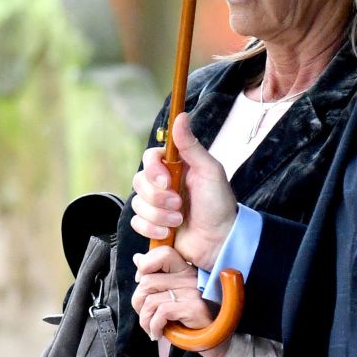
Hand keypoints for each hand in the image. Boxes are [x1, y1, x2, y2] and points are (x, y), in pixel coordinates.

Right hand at [129, 112, 236, 269]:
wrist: (220, 240)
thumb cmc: (219, 205)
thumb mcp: (210, 171)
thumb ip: (191, 145)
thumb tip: (181, 115)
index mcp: (176, 167)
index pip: (149, 158)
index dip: (153, 170)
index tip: (166, 182)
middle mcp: (164, 184)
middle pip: (139, 181)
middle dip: (158, 198)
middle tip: (180, 206)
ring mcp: (157, 204)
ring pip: (137, 204)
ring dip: (158, 215)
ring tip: (179, 221)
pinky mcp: (153, 224)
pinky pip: (137, 222)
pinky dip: (152, 228)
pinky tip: (169, 232)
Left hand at [131, 246, 230, 356]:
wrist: (214, 338)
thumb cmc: (191, 316)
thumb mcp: (174, 294)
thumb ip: (157, 277)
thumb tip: (138, 258)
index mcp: (186, 269)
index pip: (163, 254)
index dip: (146, 265)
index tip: (142, 283)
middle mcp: (190, 277)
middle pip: (148, 281)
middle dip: (139, 302)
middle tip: (145, 315)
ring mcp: (193, 291)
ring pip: (150, 300)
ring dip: (145, 319)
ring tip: (150, 328)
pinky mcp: (193, 307)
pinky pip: (161, 313)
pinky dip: (154, 326)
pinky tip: (158, 333)